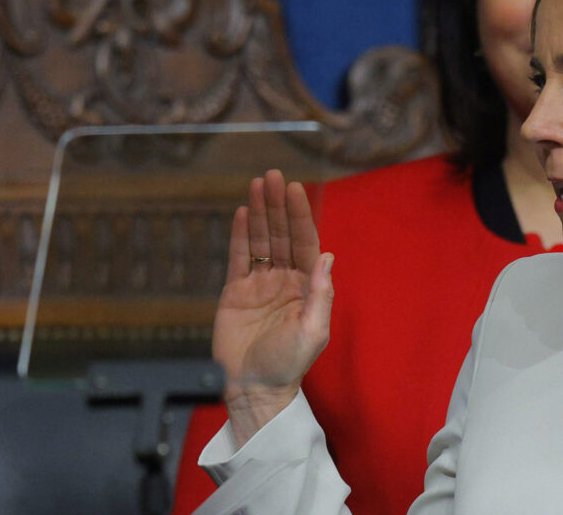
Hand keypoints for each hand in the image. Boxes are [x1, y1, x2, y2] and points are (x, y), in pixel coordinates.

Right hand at [212, 169, 333, 445]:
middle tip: (274, 175)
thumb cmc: (288, 365)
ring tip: (258, 184)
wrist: (255, 388)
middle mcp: (284, 281)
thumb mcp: (313, 331)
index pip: (304, 242)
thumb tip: (328, 256)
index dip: (300, 216)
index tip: (296, 189)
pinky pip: (238, 258)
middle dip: (279, 205)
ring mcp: (259, 285)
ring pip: (260, 241)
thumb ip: (320, 294)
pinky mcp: (235, 293)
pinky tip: (240, 212)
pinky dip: (238, 234)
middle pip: (281, 234)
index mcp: (306, 287)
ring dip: (259, 212)